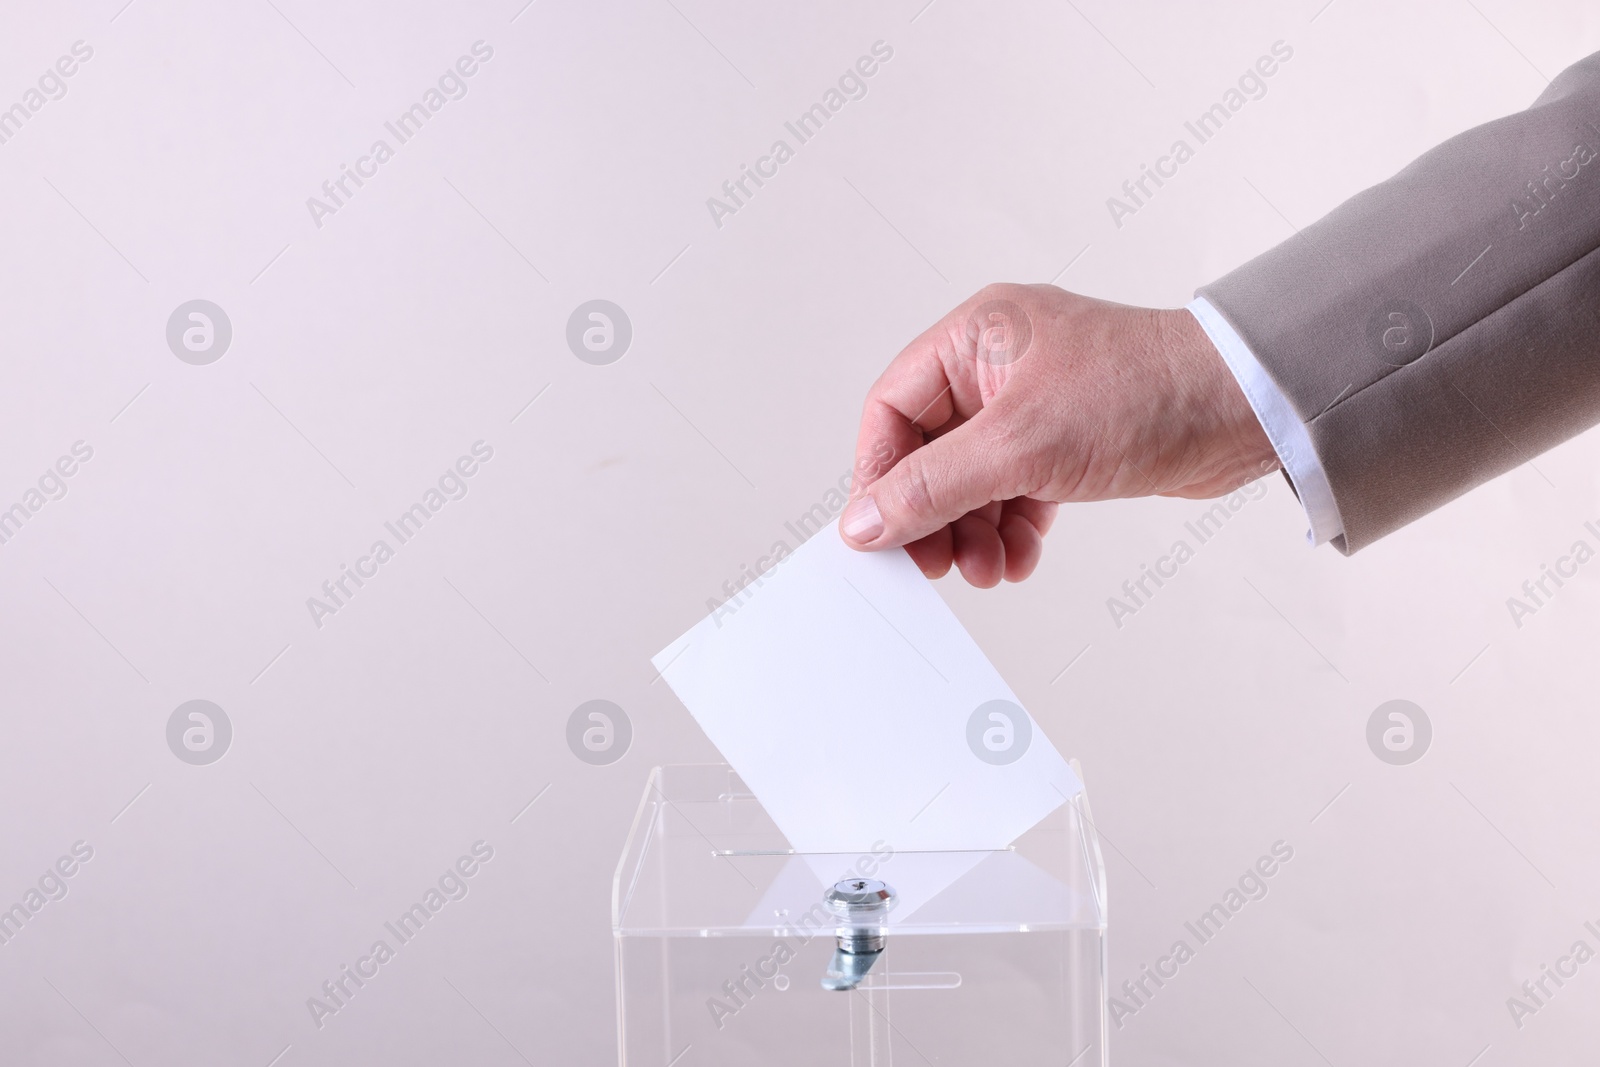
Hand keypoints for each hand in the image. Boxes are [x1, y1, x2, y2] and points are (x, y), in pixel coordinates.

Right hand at [840, 283, 1277, 585]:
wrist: (1245, 409)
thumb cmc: (1145, 393)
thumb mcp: (1021, 445)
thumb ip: (934, 486)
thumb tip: (865, 521)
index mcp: (975, 336)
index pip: (893, 410)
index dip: (879, 475)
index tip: (879, 532)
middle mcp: (997, 365)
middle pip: (929, 452)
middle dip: (931, 515)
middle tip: (934, 564)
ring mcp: (1032, 404)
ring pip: (972, 480)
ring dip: (971, 531)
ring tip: (985, 570)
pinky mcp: (1065, 440)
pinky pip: (1013, 491)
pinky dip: (1010, 529)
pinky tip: (1019, 557)